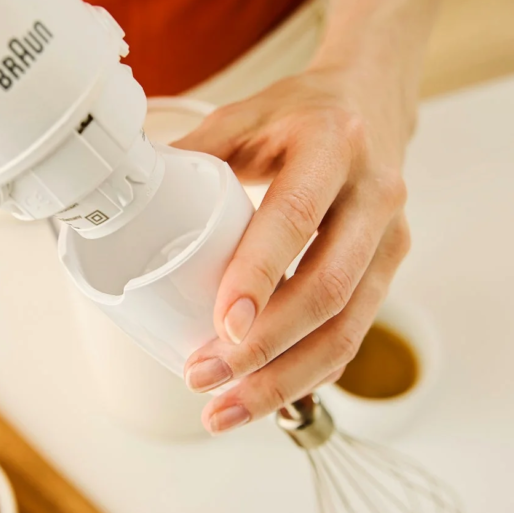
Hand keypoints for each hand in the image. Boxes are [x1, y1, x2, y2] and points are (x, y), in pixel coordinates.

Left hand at [175, 64, 413, 433]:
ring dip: (284, 379)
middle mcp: (372, 194)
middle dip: (264, 348)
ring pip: (346, 327)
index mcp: (331, 145)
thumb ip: (192, 155)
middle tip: (203, 377)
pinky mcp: (389, 270)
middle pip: (327, 288)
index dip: (259, 275)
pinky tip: (266, 398)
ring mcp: (390, 237)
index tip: (221, 324)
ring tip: (224, 410)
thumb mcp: (245, 114)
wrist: (373, 102)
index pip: (295, 218)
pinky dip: (308, 375)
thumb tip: (123, 197)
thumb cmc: (300, 113)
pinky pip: (354, 335)